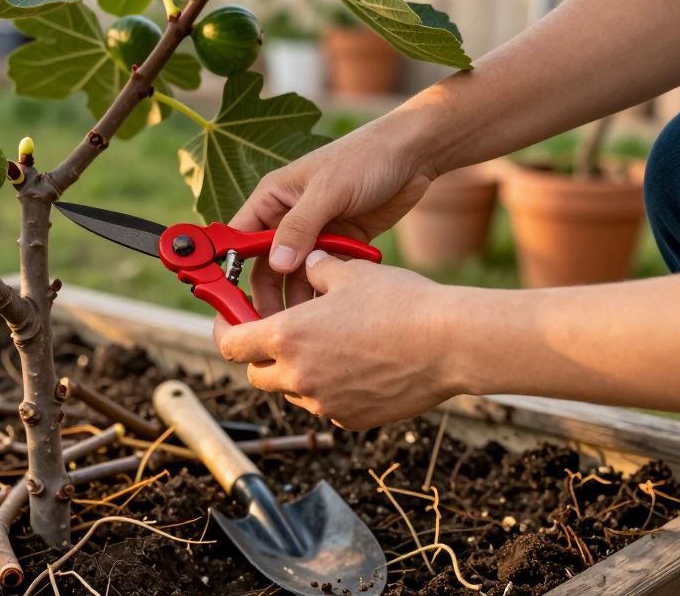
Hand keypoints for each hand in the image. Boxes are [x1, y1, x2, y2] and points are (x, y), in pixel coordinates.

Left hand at [213, 250, 468, 429]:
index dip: (227, 331)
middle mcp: (298, 376)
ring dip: (297, 372)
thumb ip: (317, 268)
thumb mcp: (350, 273)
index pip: (231, 345)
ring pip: (291, 391)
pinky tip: (356, 365)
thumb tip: (306, 261)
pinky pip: (325, 405)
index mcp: (288, 337)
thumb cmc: (401, 303)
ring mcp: (324, 403)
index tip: (232, 322)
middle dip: (261, 355)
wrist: (452, 344)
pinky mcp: (351, 419)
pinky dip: (328, 389)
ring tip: (328, 345)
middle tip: (281, 333)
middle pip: (256, 374)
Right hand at [232, 116, 436, 315]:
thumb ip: (300, 227)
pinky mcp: (340, 244)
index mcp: (272, 198)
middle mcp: (287, 218)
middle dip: (267, 293)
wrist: (414, 154)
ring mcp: (314, 233)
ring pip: (295, 275)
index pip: (239, 237)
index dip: (230, 267)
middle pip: (265, 265)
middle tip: (271, 324)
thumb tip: (276, 265)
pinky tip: (330, 308)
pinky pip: (324, 274)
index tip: (229, 297)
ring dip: (298, 297)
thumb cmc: (365, 157)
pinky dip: (325, 289)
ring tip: (303, 324)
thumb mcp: (328, 190)